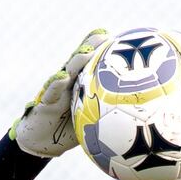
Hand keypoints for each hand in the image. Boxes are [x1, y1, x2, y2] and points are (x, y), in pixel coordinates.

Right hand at [10, 29, 107, 158]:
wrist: (43, 142)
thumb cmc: (71, 130)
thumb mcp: (93, 121)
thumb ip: (110, 115)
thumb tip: (137, 118)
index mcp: (82, 83)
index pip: (93, 62)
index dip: (104, 49)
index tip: (119, 38)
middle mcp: (69, 81)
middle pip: (81, 59)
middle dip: (92, 45)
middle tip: (105, 37)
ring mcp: (57, 89)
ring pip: (68, 71)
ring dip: (77, 60)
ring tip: (87, 52)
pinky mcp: (45, 101)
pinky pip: (52, 92)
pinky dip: (57, 84)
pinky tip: (63, 77)